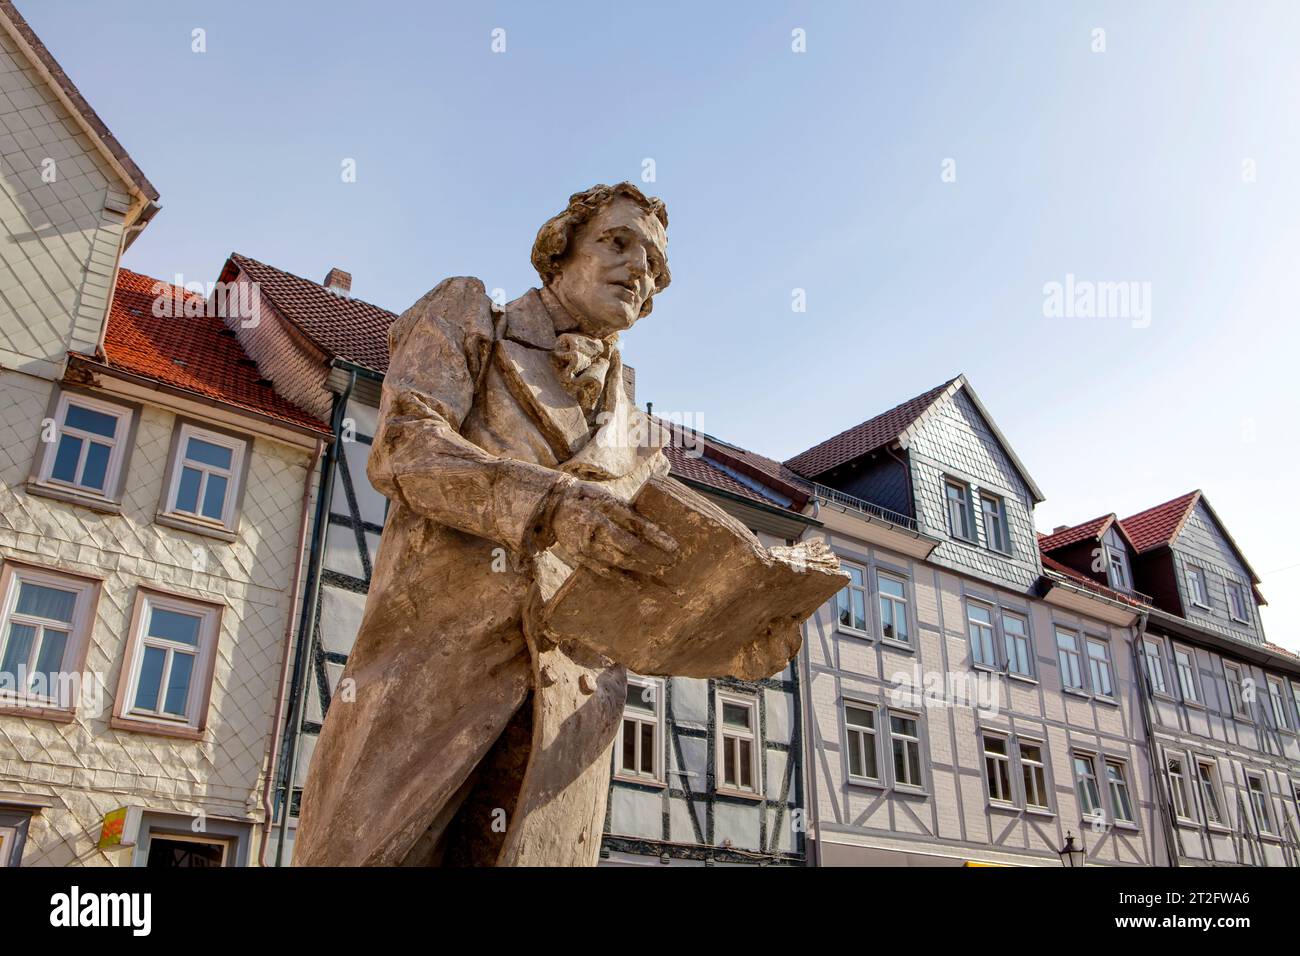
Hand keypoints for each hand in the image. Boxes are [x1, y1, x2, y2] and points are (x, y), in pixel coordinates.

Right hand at [548, 480, 676, 571]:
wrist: (553, 507)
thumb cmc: (587, 498)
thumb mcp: (608, 497)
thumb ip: (628, 512)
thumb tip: (655, 528)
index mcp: (605, 507)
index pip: (636, 525)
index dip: (656, 537)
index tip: (673, 547)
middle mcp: (596, 526)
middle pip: (630, 547)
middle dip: (653, 556)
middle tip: (672, 562)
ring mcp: (586, 544)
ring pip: (619, 561)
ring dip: (642, 568)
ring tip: (660, 572)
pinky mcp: (580, 556)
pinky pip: (604, 570)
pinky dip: (622, 578)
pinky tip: (637, 584)